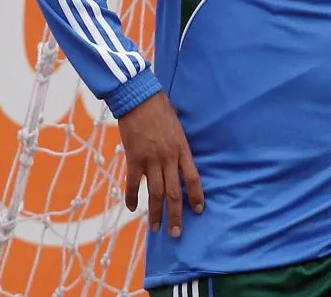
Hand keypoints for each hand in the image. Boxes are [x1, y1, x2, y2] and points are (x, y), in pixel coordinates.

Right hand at [120, 92, 203, 237]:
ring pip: (155, 193)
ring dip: (155, 212)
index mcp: (182, 149)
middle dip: (176, 215)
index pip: (194, 178)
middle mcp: (168, 158)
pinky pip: (133, 183)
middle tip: (176, 233)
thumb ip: (180, 144)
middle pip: (174, 192)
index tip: (199, 210)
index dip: (197, 196)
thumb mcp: (178, 126)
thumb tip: (181, 156)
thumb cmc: (161, 107)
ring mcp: (151, 160)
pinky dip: (132, 197)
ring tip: (155, 228)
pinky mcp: (134, 158)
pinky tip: (132, 208)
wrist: (139, 98)